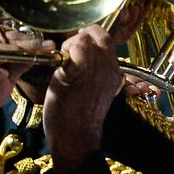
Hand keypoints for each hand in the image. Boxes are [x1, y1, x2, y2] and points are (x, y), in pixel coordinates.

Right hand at [0, 32, 51, 173]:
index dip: (28, 36)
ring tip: (34, 54)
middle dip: (27, 42)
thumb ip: (21, 63)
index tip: (47, 40)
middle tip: (47, 45)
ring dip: (16, 52)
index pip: (8, 35)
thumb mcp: (8, 76)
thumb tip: (42, 50)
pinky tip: (5, 74)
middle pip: (3, 41)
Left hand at [42, 25, 123, 173]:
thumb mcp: (97, 90)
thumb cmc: (81, 116)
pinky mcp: (75, 75)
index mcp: (114, 72)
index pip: (107, 40)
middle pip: (98, 35)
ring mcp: (93, 71)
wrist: (76, 137)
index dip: (91, 36)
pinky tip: (59, 65)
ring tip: (63, 58)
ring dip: (70, 44)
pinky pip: (74, 51)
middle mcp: (108, 68)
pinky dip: (65, 52)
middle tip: (69, 49)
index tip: (79, 43)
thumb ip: (94, 71)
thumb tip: (81, 53)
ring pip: (85, 39)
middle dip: (81, 37)